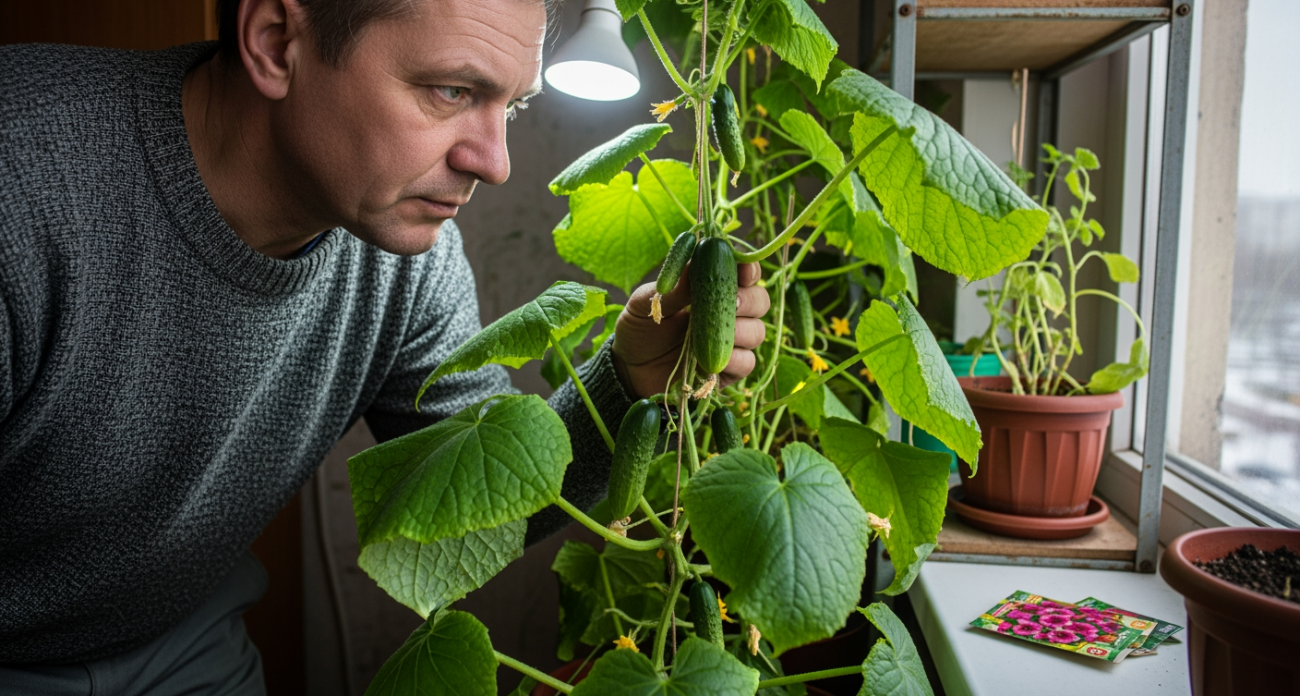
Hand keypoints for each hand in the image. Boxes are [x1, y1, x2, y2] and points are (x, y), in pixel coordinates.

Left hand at [612, 262, 769, 398]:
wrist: (631, 369)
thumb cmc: (639, 328)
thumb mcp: (644, 303)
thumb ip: (671, 287)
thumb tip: (694, 263)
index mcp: (711, 288)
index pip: (741, 273)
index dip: (748, 268)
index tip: (744, 270)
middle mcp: (727, 313)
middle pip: (760, 300)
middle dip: (750, 299)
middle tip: (733, 302)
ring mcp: (730, 342)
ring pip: (757, 331)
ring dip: (744, 329)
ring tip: (720, 331)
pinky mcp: (728, 370)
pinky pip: (747, 362)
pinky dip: (736, 358)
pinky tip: (716, 359)